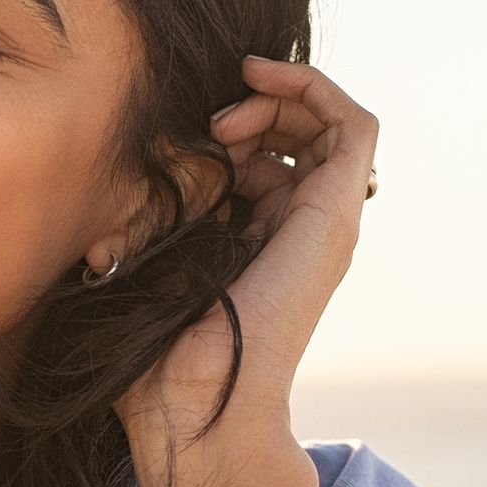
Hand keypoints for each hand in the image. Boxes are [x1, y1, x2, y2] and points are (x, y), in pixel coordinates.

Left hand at [116, 57, 378, 486]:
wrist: (194, 405)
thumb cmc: (155, 353)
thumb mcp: (143, 259)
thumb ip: (148, 215)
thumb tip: (130, 175)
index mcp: (261, 238)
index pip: (268, 156)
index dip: (230, 126)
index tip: (185, 136)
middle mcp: (302, 227)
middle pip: (302, 132)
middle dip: (257, 107)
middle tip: (210, 125)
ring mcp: (326, 221)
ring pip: (331, 123)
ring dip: (281, 97)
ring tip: (228, 117)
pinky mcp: (337, 214)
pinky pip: (355, 125)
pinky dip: (314, 87)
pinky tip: (262, 81)